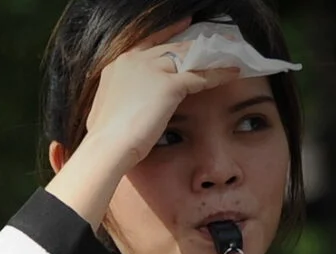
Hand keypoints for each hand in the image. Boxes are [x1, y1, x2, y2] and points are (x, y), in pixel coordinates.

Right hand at [81, 33, 238, 174]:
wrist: (106, 148)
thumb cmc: (103, 136)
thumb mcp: (108, 106)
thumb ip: (122, 94)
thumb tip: (129, 99)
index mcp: (118, 65)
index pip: (150, 42)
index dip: (169, 33)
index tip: (185, 24)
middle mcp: (135, 61)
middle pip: (173, 48)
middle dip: (196, 46)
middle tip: (217, 42)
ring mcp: (152, 70)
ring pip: (188, 58)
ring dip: (210, 56)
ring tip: (228, 55)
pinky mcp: (169, 84)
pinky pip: (200, 76)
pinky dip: (218, 74)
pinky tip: (232, 73)